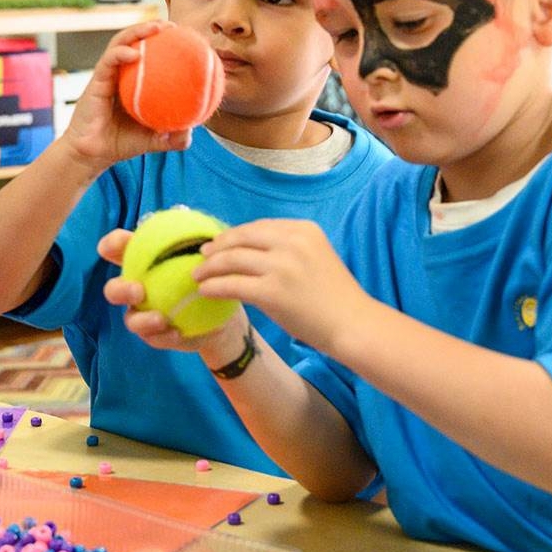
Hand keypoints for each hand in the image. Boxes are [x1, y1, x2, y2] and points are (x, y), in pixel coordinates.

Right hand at [59, 21, 190, 175]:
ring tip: (155, 28)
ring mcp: (108, 74)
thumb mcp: (155, 141)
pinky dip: (120, 53)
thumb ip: (174, 137)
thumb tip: (194, 130)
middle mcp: (121, 73)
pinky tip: (134, 53)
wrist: (93, 154)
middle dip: (152, 27)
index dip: (166, 43)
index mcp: (135, 81)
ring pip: (120, 43)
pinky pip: (108, 61)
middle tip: (172, 26)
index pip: (151, 54)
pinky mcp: (96, 80)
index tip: (186, 37)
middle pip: (135, 40)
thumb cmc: (121, 144)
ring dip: (137, 31)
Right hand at [97, 228, 248, 362]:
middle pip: (114, 290)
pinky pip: (153, 339)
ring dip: (142, 320)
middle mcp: (136, 290)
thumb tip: (204, 235)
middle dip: (120, 290)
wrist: (223, 315)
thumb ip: (200, 242)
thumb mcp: (207, 257)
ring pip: (131, 320)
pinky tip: (178, 332)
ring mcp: (143, 315)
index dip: (112, 244)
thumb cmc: (209, 278)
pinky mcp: (155, 336)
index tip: (119, 243)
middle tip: (139, 290)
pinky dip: (164, 336)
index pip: (118, 250)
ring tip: (161, 318)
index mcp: (142, 264)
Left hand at [194, 219, 374, 351]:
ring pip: (232, 260)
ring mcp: (281, 266)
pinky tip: (205, 291)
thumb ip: (289, 250)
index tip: (222, 242)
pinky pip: (232, 285)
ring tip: (198, 275)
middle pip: (241, 237)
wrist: (354, 324)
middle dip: (218, 246)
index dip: (236, 234)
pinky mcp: (272, 292)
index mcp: (304, 230)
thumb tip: (251, 253)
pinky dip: (214, 286)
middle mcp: (292, 242)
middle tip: (202, 255)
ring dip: (210, 267)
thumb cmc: (337, 298)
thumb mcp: (316, 258)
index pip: (259, 227)